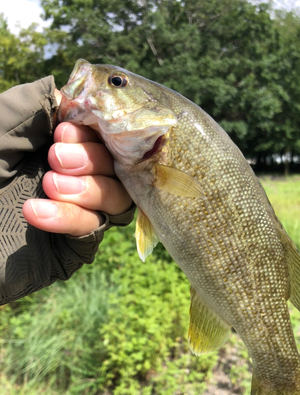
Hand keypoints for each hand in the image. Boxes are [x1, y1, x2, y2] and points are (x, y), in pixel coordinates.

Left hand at [23, 94, 131, 236]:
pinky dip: (69, 217)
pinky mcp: (74, 245)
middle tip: (56, 158)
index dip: (95, 131)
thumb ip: (30, 107)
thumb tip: (66, 92)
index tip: (64, 131)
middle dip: (92, 158)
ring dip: (88, 189)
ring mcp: (78, 212)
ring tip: (50, 184)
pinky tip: (34, 211)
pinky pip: (92, 229)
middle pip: (117, 166)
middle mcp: (76, 177)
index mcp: (59, 147)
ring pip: (116, 199)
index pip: (103, 135)